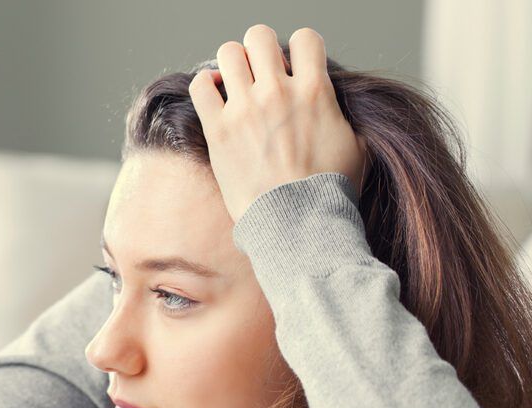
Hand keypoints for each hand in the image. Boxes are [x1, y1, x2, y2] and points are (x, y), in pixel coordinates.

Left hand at [188, 25, 367, 223]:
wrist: (297, 222)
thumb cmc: (328, 192)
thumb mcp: (356, 146)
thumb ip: (342, 116)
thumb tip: (334, 109)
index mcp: (315, 90)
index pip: (305, 38)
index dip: (298, 50)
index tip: (294, 70)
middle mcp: (278, 92)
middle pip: (259, 37)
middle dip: (258, 51)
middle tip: (259, 75)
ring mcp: (245, 109)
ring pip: (228, 53)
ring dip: (230, 65)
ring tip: (234, 84)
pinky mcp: (218, 130)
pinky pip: (199, 87)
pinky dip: (204, 85)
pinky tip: (213, 96)